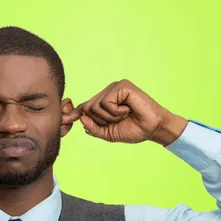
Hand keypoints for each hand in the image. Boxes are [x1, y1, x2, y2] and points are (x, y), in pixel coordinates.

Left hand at [63, 80, 187, 145]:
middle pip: (87, 108)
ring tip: (124, 115)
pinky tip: (127, 110)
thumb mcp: (108, 133)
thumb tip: (81, 118)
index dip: (75, 114)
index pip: (84, 107)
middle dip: (100, 121)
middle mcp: (107, 92)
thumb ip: (93, 128)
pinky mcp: (122, 86)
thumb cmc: (133, 129)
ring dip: (109, 117)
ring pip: (95, 106)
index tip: (67, 118)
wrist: (152, 129)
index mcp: (103, 102)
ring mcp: (114, 88)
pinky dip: (116, 112)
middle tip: (117, 121)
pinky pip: (106, 102)